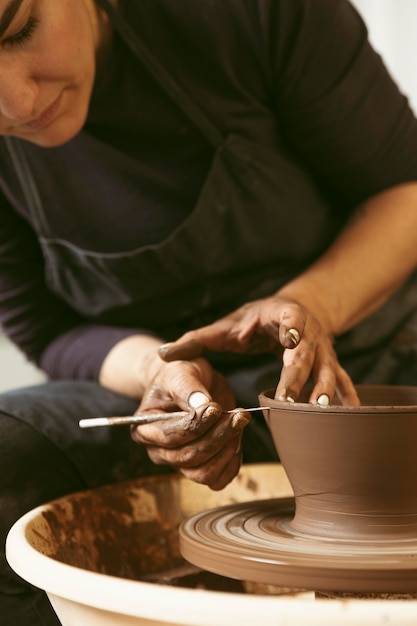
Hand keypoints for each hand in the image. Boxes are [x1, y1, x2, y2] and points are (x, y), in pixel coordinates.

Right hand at [130, 357, 250, 489]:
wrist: (189, 381)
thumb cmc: (178, 375)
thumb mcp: (179, 372)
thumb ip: (188, 388)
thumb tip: (204, 406)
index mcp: (145, 429)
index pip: (171, 437)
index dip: (195, 426)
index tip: (215, 408)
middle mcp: (159, 451)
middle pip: (189, 457)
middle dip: (218, 437)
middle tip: (239, 414)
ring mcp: (180, 463)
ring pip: (204, 473)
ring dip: (226, 450)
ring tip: (240, 422)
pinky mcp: (201, 466)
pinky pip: (218, 479)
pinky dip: (231, 463)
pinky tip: (238, 440)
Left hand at [158, 295, 358, 405]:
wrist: (289, 312)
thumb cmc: (252, 321)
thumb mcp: (225, 326)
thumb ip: (195, 341)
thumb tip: (162, 354)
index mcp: (283, 316)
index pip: (290, 320)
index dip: (292, 330)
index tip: (290, 341)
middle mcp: (308, 332)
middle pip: (307, 354)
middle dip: (301, 376)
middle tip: (292, 400)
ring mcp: (322, 349)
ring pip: (327, 370)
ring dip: (326, 391)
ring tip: (321, 412)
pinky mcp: (329, 365)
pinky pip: (342, 382)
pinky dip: (347, 398)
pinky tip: (351, 418)